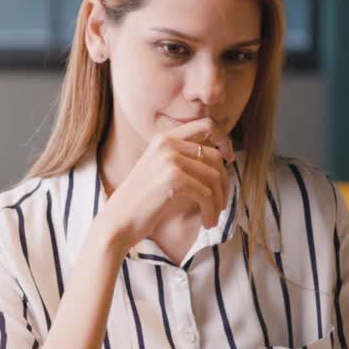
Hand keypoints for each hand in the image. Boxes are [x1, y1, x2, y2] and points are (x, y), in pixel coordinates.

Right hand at [96, 117, 233, 251]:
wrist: (118, 221)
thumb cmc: (141, 202)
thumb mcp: (160, 171)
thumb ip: (184, 160)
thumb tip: (221, 159)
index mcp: (164, 138)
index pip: (206, 125)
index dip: (224, 139)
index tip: (229, 159)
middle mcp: (167, 143)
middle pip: (215, 156)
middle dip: (224, 182)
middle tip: (221, 203)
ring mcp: (170, 159)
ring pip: (214, 177)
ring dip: (219, 201)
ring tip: (213, 218)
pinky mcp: (173, 178)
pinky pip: (207, 194)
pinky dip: (211, 211)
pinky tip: (206, 222)